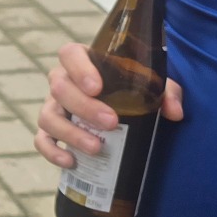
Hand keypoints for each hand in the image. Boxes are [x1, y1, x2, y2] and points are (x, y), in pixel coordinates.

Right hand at [33, 42, 183, 169]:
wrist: (122, 104)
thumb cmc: (134, 87)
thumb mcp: (153, 84)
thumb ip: (166, 92)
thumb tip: (175, 112)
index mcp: (83, 61)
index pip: (70, 54)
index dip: (79, 69)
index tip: (97, 87)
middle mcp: (63, 81)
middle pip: (59, 88)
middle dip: (84, 107)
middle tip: (111, 122)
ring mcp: (53, 106)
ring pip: (48, 116)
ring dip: (70, 133)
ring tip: (96, 148)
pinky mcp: (51, 130)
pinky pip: (41, 140)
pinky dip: (52, 151)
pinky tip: (71, 162)